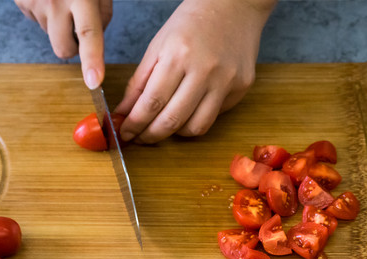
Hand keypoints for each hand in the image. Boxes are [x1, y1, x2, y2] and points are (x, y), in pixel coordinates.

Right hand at [14, 0, 112, 88]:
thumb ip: (102, 15)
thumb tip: (92, 42)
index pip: (89, 34)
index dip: (92, 60)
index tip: (94, 81)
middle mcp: (55, 1)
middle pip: (63, 49)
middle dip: (73, 48)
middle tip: (78, 27)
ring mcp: (34, 3)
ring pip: (51, 35)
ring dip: (59, 25)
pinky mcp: (20, 2)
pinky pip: (37, 21)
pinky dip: (45, 14)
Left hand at [115, 0, 277, 143]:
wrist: (233, 7)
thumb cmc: (192, 24)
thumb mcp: (158, 46)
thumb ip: (140, 82)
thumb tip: (125, 112)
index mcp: (178, 56)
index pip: (151, 102)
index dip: (134, 124)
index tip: (125, 133)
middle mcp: (204, 71)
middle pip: (173, 120)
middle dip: (151, 135)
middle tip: (140, 138)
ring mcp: (226, 81)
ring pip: (196, 127)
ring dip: (175, 133)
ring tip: (164, 126)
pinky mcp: (241, 88)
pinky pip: (214, 116)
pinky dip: (197, 119)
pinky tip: (189, 109)